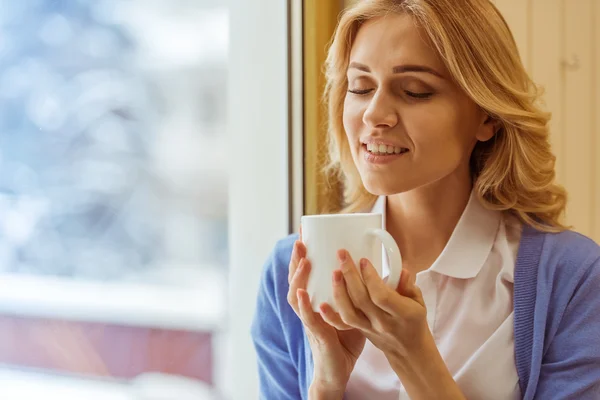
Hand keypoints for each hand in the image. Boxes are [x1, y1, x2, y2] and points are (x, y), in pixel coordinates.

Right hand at [287, 230, 365, 395]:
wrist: (337, 372)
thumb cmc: (346, 342)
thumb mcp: (354, 313)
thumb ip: (363, 295)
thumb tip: (387, 275)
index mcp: (316, 302)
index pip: (305, 276)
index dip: (301, 258)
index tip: (304, 237)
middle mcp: (309, 309)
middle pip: (296, 281)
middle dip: (296, 261)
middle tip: (300, 241)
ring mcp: (310, 322)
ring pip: (296, 297)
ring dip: (298, 278)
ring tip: (304, 261)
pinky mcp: (316, 335)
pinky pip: (308, 318)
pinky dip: (304, 306)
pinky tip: (303, 293)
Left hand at [322, 251, 464, 399]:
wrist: (408, 350)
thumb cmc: (414, 321)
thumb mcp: (419, 302)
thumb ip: (409, 286)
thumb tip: (402, 270)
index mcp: (402, 314)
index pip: (381, 295)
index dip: (370, 277)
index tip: (363, 260)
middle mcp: (383, 322)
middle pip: (362, 300)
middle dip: (350, 275)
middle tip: (342, 255)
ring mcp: (369, 328)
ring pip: (349, 313)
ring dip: (339, 291)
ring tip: (334, 272)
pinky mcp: (359, 331)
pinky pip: (343, 324)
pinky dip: (330, 314)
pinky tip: (321, 303)